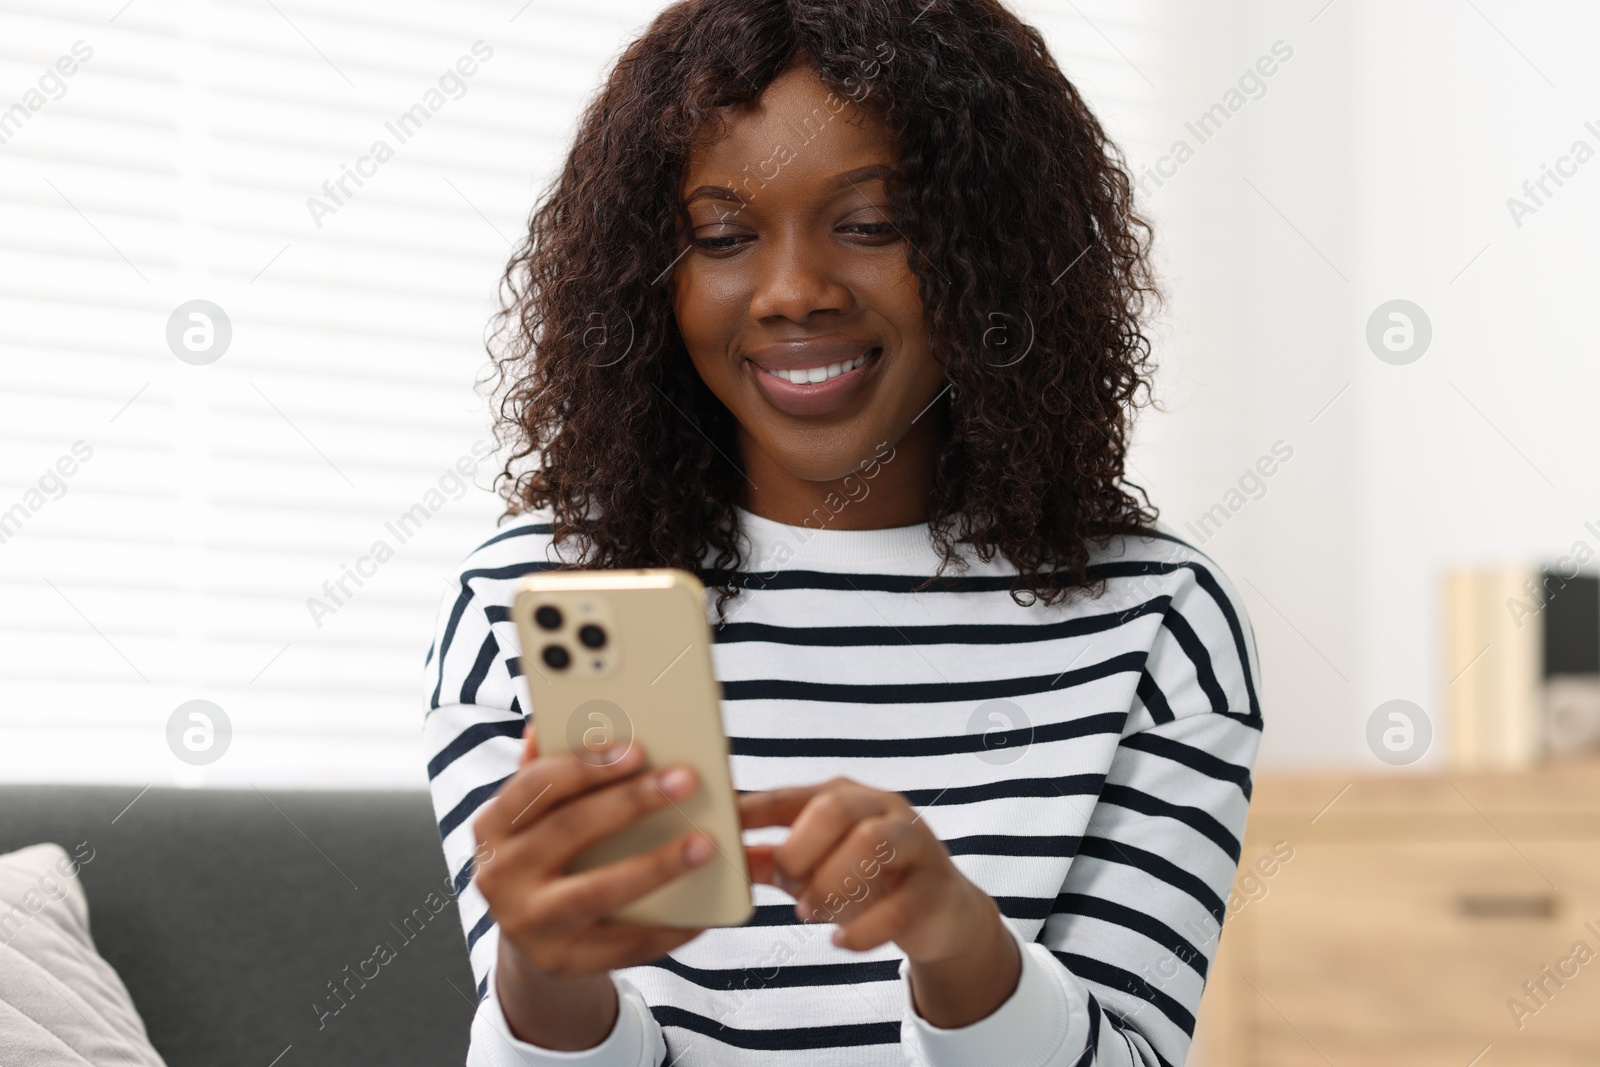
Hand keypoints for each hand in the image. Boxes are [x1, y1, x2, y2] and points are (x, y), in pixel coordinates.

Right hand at [471, 723, 714, 1048]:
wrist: (532, 939)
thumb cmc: (546, 855)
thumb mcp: (536, 814)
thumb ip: (547, 771)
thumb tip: (546, 720)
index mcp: (492, 826)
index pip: (536, 785)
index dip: (586, 764)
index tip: (637, 748)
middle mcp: (499, 876)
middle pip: (569, 831)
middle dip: (632, 802)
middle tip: (686, 780)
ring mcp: (527, 924)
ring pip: (598, 891)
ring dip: (657, 865)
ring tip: (704, 844)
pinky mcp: (561, 963)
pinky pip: (623, 944)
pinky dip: (666, 926)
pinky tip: (702, 910)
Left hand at [739, 777, 1020, 1027]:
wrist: (943, 914)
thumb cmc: (872, 881)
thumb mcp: (819, 867)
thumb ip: (774, 861)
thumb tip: (724, 857)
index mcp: (846, 798)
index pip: (791, 796)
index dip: (753, 812)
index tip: (721, 829)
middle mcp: (882, 809)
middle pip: (834, 808)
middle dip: (799, 849)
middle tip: (786, 883)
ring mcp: (914, 843)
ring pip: (871, 844)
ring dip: (830, 883)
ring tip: (810, 912)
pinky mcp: (934, 887)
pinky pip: (898, 906)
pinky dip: (862, 930)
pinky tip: (841, 942)